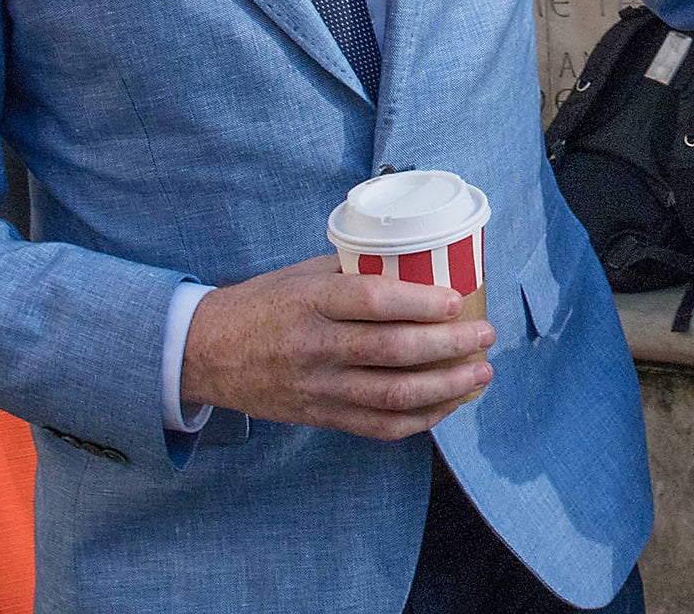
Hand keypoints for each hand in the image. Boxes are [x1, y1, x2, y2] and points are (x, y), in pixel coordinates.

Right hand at [181, 254, 495, 440]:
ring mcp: (318, 388)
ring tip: (480, 374)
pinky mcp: (321, 416)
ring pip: (392, 396)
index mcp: (311, 302)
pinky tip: (447, 404)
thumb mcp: (302, 275)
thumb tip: (418, 265)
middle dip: (449, 346)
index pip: (371, 302)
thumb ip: (354, 272)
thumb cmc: (265, 304)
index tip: (457, 300)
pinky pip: (378, 427)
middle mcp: (315, 347)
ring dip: (446, 387)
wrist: (209, 353)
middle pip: (392, 352)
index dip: (419, 303)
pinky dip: (420, 419)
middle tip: (484, 336)